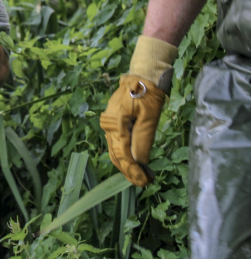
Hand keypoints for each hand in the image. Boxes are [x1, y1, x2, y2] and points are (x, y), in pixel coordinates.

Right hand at [99, 35, 176, 186]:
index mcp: (115, 123)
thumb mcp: (149, 117)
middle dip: (129, 171)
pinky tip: (136, 161)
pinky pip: (117, 142)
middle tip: (143, 183)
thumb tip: (140, 161)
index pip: (122, 153)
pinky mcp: (114, 122)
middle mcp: (109, 125)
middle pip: (116, 154)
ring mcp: (110, 124)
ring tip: (141, 176)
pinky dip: (125, 154)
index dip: (132, 170)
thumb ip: (143, 140)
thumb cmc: (148, 93)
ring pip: (115, 150)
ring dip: (127, 164)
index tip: (143, 182)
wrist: (142, 75)